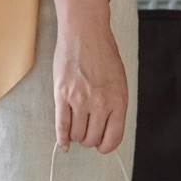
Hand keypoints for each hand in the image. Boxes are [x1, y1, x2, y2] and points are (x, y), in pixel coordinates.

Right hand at [53, 10, 128, 153]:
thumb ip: (114, 106)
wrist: (85, 33)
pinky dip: (62, 139)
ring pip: (77, 135)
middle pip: (93, 139)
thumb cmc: (103, 55)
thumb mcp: (118, 82)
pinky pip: (61, 126)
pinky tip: (64, 143)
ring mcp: (80, 100)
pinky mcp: (62, 95)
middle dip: (90, 140)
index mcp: (118, 100)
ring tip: (77, 128)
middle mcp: (100, 103)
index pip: (114, 138)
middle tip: (87, 132)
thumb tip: (107, 129)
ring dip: (76, 137)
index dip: (106, 147)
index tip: (101, 146)